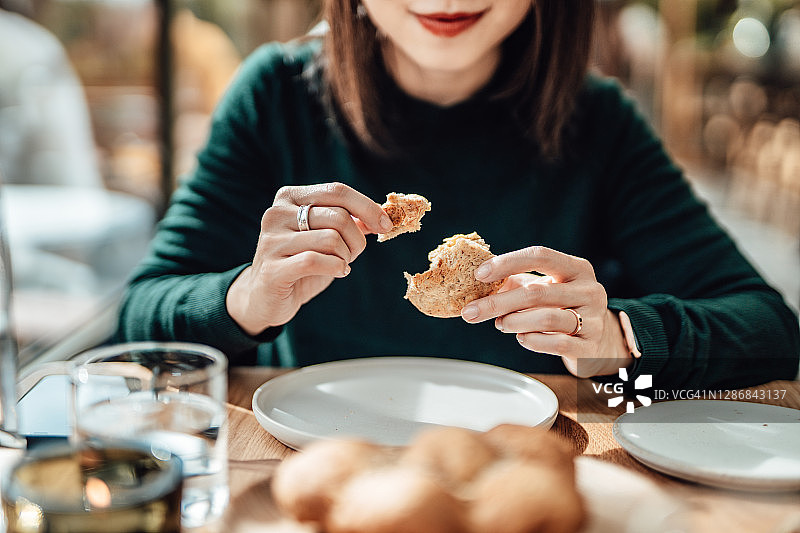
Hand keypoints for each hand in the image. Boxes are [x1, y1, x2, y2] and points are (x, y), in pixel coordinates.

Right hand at [226, 182, 392, 334]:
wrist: (265, 297)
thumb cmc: (301, 263)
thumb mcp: (326, 237)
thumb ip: (349, 222)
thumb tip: (382, 214)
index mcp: (290, 197)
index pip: (337, 191)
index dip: (367, 207)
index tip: (386, 225)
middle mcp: (277, 213)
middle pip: (338, 217)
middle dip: (357, 240)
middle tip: (354, 254)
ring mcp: (272, 240)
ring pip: (331, 239)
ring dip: (346, 256)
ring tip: (340, 264)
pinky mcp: (272, 268)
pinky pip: (316, 261)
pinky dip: (335, 267)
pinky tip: (337, 272)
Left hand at [460, 246, 631, 377]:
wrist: (599, 341)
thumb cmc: (562, 307)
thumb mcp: (545, 288)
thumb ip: (515, 282)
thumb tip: (475, 284)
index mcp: (576, 268)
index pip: (540, 255)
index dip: (508, 262)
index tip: (480, 274)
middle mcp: (590, 290)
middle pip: (537, 292)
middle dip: (498, 302)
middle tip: (471, 312)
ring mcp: (593, 319)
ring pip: (546, 318)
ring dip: (514, 322)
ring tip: (500, 324)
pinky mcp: (590, 347)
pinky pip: (556, 343)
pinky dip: (532, 341)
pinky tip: (521, 338)